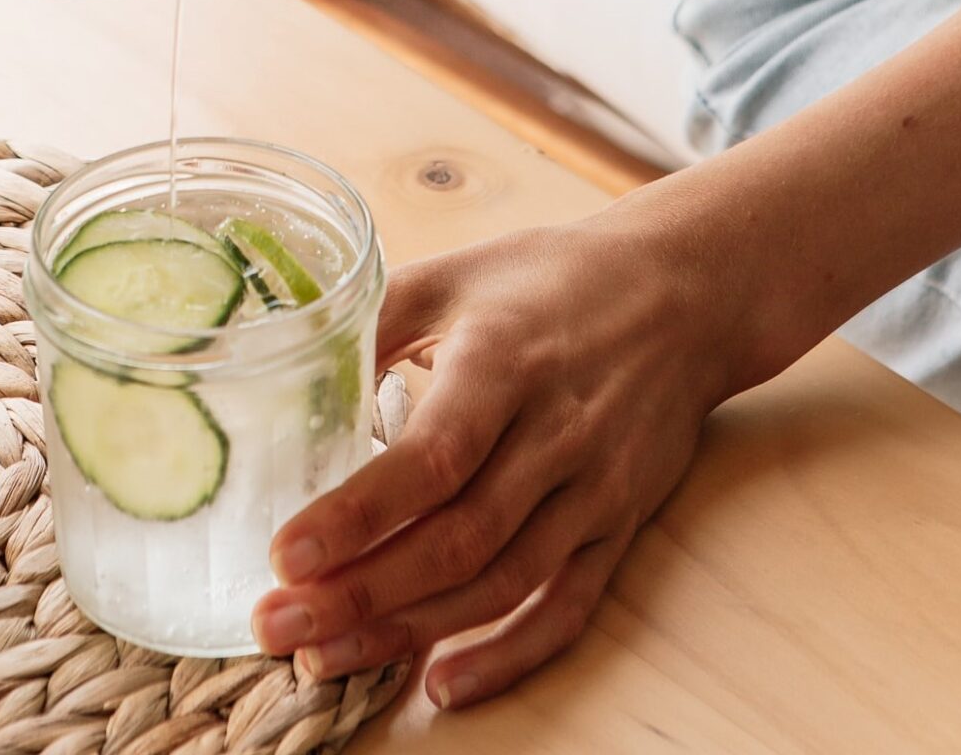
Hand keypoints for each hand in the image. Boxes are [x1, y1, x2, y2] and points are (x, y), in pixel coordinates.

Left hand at [252, 215, 736, 708]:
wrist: (683, 294)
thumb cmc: (546, 280)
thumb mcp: (451, 276)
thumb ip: (368, 321)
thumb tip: (282, 374)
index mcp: (503, 363)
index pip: (433, 456)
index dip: (359, 514)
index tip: (286, 554)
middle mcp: (555, 434)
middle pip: (458, 538)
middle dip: (360, 594)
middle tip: (276, 623)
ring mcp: (594, 489)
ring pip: (501, 584)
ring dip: (410, 632)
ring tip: (323, 658)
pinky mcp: (619, 525)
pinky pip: (566, 606)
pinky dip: (508, 656)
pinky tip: (441, 684)